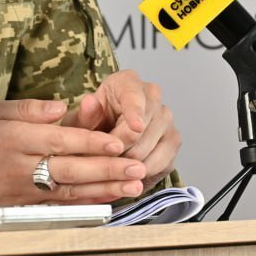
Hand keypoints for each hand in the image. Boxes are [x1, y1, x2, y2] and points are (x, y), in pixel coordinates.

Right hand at [0, 98, 146, 204]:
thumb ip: (26, 108)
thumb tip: (58, 108)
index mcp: (14, 138)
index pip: (58, 140)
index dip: (88, 142)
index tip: (115, 142)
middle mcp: (22, 166)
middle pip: (70, 167)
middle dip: (106, 168)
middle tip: (136, 166)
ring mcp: (26, 189)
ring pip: (71, 189)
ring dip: (105, 187)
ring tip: (133, 184)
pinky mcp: (29, 204)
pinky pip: (63, 204)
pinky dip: (88, 201)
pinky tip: (109, 197)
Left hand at [61, 70, 180, 191]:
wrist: (107, 134)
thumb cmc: (93, 123)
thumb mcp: (81, 120)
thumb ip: (84, 114)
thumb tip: (89, 102)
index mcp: (127, 82)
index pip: (134, 96)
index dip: (135, 112)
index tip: (135, 127)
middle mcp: (153, 96)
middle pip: (140, 130)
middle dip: (118, 149)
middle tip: (101, 158)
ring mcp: (166, 119)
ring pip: (148, 150)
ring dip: (126, 164)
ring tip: (111, 164)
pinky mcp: (173, 141)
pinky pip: (160, 164)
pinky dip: (141, 172)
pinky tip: (127, 172)